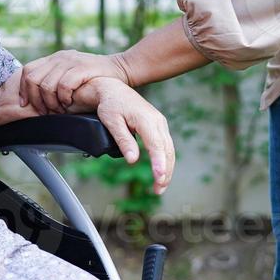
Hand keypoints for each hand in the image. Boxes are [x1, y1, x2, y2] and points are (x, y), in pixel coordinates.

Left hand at [19, 49, 129, 114]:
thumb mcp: (71, 75)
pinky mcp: (82, 67)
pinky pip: (64, 85)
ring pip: (47, 85)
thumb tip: (36, 100)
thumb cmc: (94, 78)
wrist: (120, 69)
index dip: (23, 89)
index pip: (27, 71)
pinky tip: (69, 103)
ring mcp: (70, 61)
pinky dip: (64, 98)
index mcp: (54, 58)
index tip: (26, 104)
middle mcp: (59, 57)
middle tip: (44, 112)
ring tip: (59, 110)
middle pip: (33, 78)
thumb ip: (55, 81)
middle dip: (35, 99)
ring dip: (50, 102)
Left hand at [78, 78, 174, 194]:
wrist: (113, 89)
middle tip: (158, 189)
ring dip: (167, 168)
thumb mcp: (112, 122)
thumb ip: (123, 140)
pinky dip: (165, 160)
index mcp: (146, 120)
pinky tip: (161, 173)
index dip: (158, 163)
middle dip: (165, 171)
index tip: (159, 177)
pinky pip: (166, 145)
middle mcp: (157, 121)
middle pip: (167, 150)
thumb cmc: (110, 105)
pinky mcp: (158, 126)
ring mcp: (160, 123)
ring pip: (169, 149)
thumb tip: (133, 160)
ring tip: (160, 187)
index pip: (156, 145)